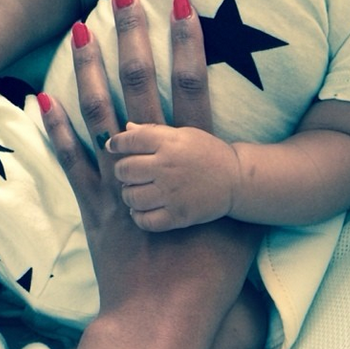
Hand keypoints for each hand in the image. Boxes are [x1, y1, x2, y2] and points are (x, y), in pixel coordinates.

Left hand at [41, 0, 264, 348]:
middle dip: (131, 35)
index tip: (180, 1)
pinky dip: (57, 127)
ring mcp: (118, 175)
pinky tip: (45, 98)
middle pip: (139, 85)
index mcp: (192, 153)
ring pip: (99, 112)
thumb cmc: (212, 266)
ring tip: (80, 30)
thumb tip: (252, 159)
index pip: (191, 83)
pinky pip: (71, 158)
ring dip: (89, 67)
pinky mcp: (97, 200)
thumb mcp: (241, 217)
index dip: (188, 40)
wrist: (168, 307)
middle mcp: (152, 154)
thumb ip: (238, 182)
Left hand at [109, 122, 238, 230]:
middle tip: (128, 172)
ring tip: (136, 190)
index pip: (129, 140)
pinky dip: (138, 216)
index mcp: (168, 143)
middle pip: (125, 170)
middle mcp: (167, 167)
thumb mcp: (184, 134)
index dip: (116, 143)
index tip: (113, 147)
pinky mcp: (178, 216)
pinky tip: (142, 209)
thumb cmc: (207, 153)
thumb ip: (153, 131)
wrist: (237, 179)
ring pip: (130, 197)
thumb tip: (126, 127)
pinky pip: (145, 221)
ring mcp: (172, 194)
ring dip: (128, 194)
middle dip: (122, 170)